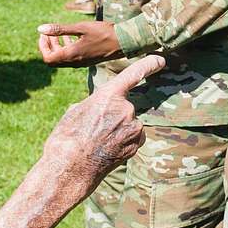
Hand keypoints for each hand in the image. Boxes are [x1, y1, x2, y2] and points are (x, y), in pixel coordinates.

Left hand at [36, 20, 122, 67]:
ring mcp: (81, 63)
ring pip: (62, 59)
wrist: (123, 42)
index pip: (48, 58)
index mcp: (71, 55)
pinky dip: (66, 48)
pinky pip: (71, 58)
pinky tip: (70, 37)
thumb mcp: (80, 28)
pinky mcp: (87, 60)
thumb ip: (60, 29)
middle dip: (48, 46)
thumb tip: (40, 28)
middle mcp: (75, 62)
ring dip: (57, 47)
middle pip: (54, 60)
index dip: (43, 47)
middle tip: (48, 33)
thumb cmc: (103, 33)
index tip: (44, 34)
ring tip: (57, 34)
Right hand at [41, 53, 163, 182]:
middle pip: (124, 106)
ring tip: (97, 141)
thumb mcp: (77, 110)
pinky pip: (133, 137)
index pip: (134, 74)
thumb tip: (104, 107)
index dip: (149, 65)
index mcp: (109, 95)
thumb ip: (97, 103)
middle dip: (112, 115)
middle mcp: (126, 109)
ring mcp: (133, 128)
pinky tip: (108, 149)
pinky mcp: (136, 145)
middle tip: (93, 128)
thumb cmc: (67, 137)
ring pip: (129, 123)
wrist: (70, 168)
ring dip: (118, 129)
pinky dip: (123, 141)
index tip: (160, 59)